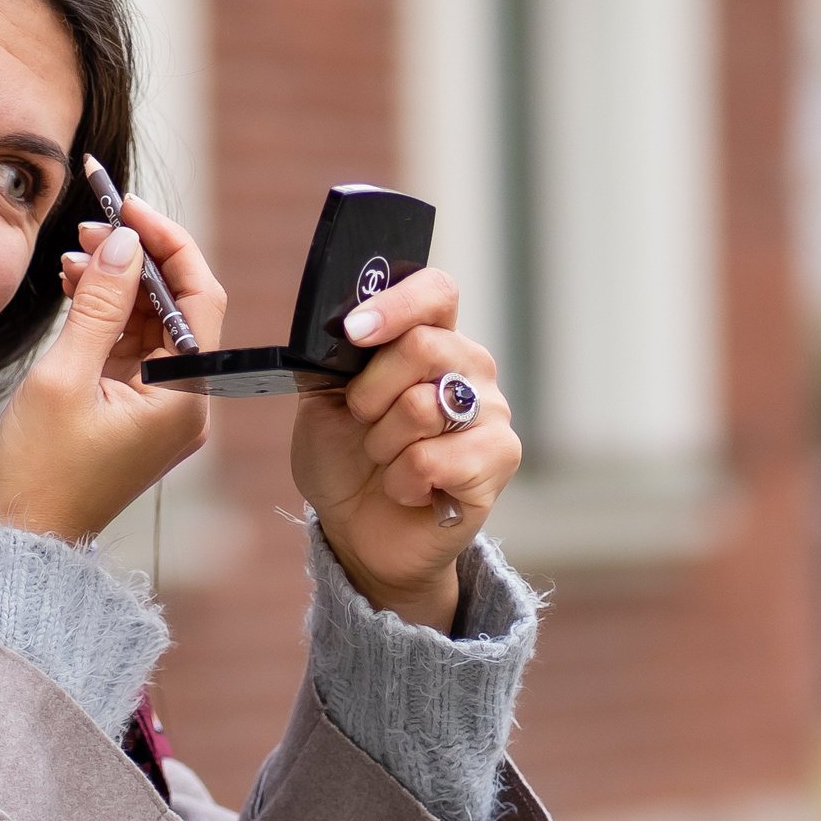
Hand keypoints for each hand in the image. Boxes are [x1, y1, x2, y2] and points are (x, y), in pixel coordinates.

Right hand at [0, 194, 226, 540]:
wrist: (20, 541)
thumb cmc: (38, 474)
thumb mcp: (62, 378)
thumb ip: (98, 305)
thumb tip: (122, 243)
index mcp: (185, 400)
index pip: (198, 298)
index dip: (167, 244)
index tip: (128, 208)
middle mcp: (185, 403)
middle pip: (177, 306)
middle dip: (137, 259)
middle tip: (92, 225)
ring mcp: (159, 407)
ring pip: (150, 322)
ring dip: (117, 282)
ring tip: (74, 254)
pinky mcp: (133, 411)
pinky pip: (129, 346)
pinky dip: (105, 313)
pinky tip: (76, 287)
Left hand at [290, 268, 518, 631]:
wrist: (357, 529)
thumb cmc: (345, 458)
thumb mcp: (321, 400)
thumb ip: (332, 357)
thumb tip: (338, 326)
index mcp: (431, 338)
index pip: (435, 291)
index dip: (396, 304)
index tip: (354, 331)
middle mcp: (470, 367)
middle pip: (422, 346)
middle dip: (369, 393)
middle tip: (362, 422)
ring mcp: (491, 412)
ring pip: (422, 406)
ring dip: (382, 444)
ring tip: (387, 460)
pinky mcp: (499, 459)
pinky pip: (433, 459)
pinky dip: (402, 481)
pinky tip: (410, 490)